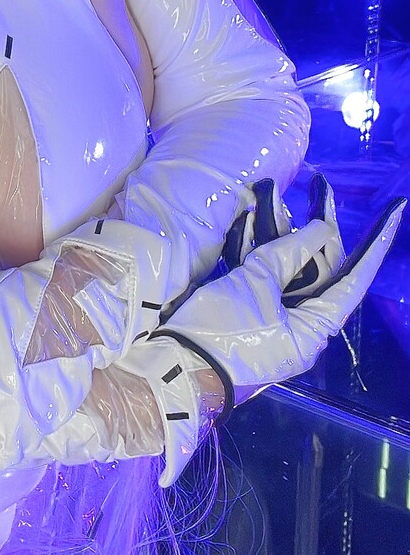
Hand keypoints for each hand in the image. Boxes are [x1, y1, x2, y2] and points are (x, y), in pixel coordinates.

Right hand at [118, 179, 404, 483]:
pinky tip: (245, 218)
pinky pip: (258, 277)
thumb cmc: (219, 332)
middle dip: (314, 227)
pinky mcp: (242, 314)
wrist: (167, 368)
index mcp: (313, 329)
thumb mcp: (254, 286)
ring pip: (284, 268)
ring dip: (277, 231)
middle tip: (317, 186)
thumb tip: (319, 229)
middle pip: (317, 268)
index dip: (375, 244)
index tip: (395, 212)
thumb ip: (286, 254)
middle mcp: (298, 326)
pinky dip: (254, 248)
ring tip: (270, 192)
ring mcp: (270, 321)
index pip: (353, 279)